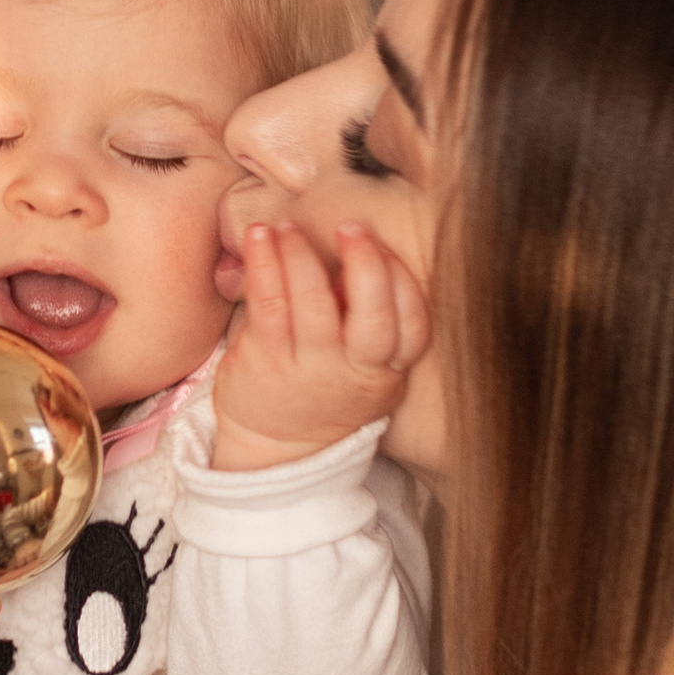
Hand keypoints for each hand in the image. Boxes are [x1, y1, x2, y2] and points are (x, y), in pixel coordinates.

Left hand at [211, 220, 429, 472]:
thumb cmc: (325, 392)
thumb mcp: (367, 371)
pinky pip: (267, 302)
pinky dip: (264, 263)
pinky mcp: (264, 359)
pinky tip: (260, 235)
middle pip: (374, 319)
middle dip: (367, 266)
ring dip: (302, 254)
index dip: (403, 282)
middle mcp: (351, 372)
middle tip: (352, 228)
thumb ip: (373, 322)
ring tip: (289, 225)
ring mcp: (307, 367)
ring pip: (313, 302)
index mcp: (384, 372)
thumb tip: (366, 256)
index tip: (384, 245)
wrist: (274, 449)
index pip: (413, 327)